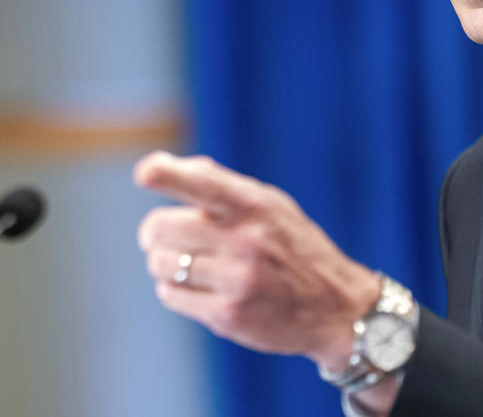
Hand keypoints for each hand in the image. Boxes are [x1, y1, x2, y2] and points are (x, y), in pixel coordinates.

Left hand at [134, 150, 380, 367]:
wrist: (336, 308)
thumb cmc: (293, 247)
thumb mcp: (272, 205)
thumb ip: (221, 184)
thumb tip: (166, 166)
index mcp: (255, 206)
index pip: (204, 183)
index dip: (168, 174)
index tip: (145, 174)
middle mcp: (246, 241)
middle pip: (161, 227)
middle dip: (152, 232)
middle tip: (157, 237)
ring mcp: (237, 280)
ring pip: (160, 263)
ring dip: (161, 263)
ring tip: (183, 264)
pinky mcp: (229, 316)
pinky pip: (171, 295)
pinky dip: (172, 289)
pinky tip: (195, 288)